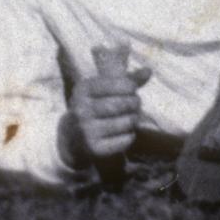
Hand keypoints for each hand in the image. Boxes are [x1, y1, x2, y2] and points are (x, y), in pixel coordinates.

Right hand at [58, 48, 150, 166]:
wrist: (71, 137)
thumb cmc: (93, 106)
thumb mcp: (102, 89)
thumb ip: (126, 79)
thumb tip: (148, 70)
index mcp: (83, 89)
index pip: (115, 83)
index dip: (130, 86)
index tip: (132, 90)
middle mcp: (81, 109)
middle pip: (121, 104)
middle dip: (134, 103)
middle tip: (136, 105)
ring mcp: (86, 130)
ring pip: (124, 123)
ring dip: (134, 120)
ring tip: (133, 118)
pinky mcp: (94, 148)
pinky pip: (123, 141)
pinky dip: (130, 136)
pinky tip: (126, 132)